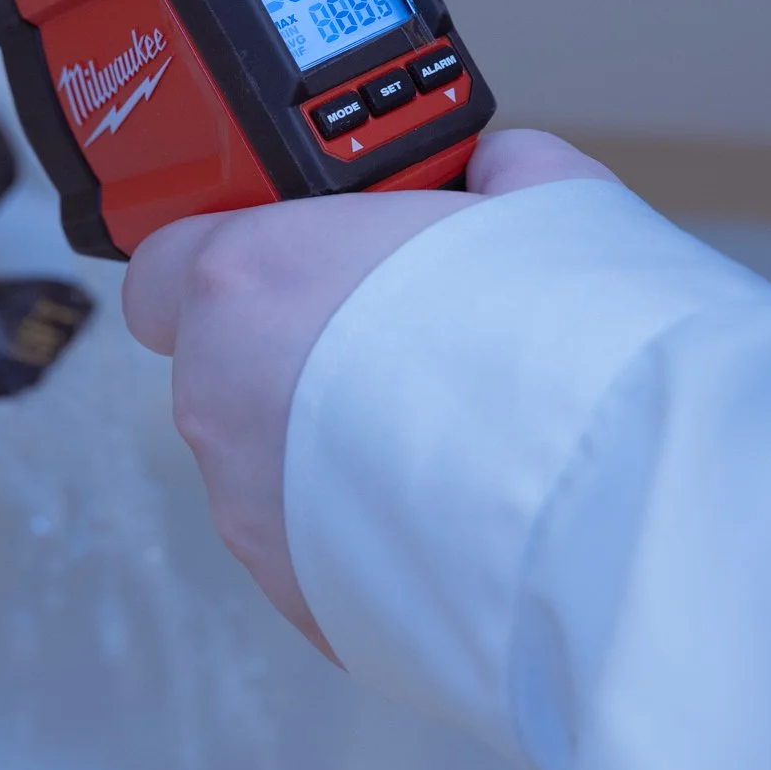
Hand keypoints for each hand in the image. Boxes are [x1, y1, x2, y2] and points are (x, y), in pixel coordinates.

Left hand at [121, 130, 615, 659]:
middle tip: (406, 345)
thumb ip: (498, 174)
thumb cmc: (554, 345)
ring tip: (451, 439)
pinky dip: (366, 532)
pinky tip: (456, 511)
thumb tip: (502, 173)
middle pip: (226, 370)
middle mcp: (221, 402)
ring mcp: (251, 511)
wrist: (606, 508)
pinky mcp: (299, 596)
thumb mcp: (544, 201)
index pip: (165, 269)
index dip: (229, 262)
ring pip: (270, 467)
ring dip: (335, 450)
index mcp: (247, 284)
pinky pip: (317, 547)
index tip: (292, 264)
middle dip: (303, 357)